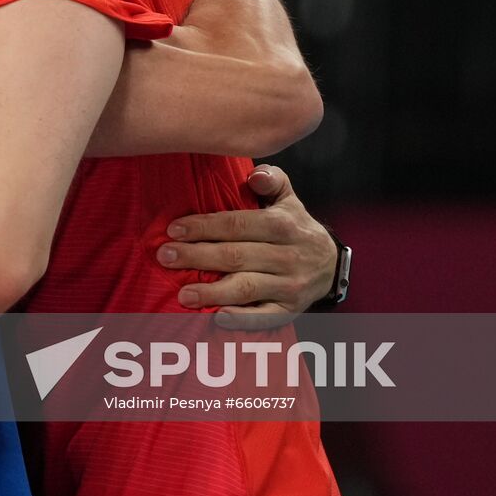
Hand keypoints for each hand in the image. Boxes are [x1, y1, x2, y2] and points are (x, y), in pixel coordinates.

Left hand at [156, 165, 335, 328]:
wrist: (331, 264)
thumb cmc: (295, 226)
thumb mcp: (288, 199)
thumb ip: (271, 180)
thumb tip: (254, 175)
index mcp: (282, 225)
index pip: (237, 225)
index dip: (204, 227)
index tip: (173, 230)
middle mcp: (287, 256)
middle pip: (236, 256)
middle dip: (198, 256)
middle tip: (165, 257)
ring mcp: (290, 285)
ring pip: (247, 288)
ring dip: (213, 292)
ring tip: (183, 294)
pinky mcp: (290, 310)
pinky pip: (264, 317)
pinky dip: (241, 319)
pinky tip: (217, 318)